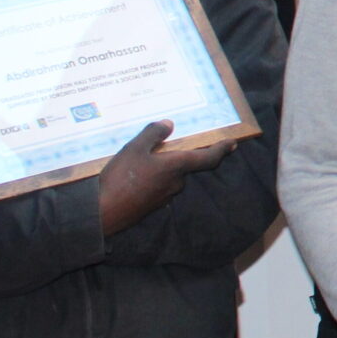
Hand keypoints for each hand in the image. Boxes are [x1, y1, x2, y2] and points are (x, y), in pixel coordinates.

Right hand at [96, 120, 234, 236]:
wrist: (104, 213)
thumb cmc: (120, 179)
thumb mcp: (134, 149)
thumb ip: (153, 134)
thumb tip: (169, 124)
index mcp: (177, 166)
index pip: (208, 158)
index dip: (221, 149)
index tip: (232, 144)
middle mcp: (176, 182)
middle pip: (185, 165)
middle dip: (178, 155)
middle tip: (164, 144)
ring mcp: (165, 196)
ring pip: (170, 176)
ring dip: (163, 167)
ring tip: (141, 158)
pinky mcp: (153, 204)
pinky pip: (159, 186)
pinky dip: (153, 178)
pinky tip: (134, 175)